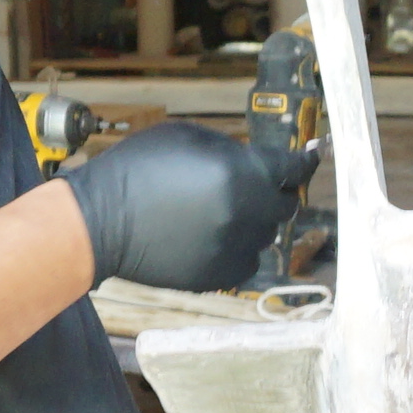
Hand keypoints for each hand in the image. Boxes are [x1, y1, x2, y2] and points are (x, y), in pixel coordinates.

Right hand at [66, 116, 304, 290]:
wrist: (100, 220)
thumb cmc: (138, 168)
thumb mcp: (187, 137)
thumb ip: (232, 149)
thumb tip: (260, 161)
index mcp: (242, 173)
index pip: (294, 169)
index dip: (305, 161)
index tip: (312, 157)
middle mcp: (245, 213)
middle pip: (285, 206)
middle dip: (273, 193)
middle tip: (251, 187)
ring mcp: (232, 248)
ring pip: (266, 236)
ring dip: (253, 223)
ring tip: (219, 213)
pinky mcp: (217, 275)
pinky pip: (247, 262)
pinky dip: (238, 250)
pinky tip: (212, 237)